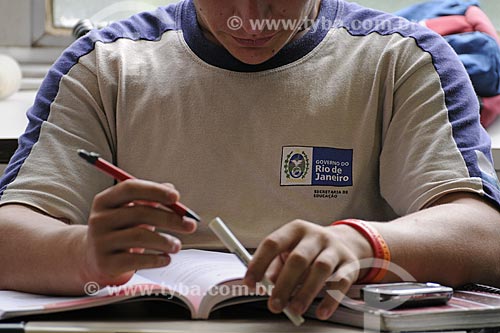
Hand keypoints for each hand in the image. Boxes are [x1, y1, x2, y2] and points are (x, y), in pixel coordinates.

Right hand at [83, 179, 196, 286]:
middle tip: (190, 225)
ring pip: (140, 236)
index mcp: (105, 200)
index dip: (155, 190)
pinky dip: (157, 259)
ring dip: (165, 241)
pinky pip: (136, 260)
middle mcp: (99, 219)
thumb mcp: (131, 210)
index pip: (130, 188)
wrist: (94, 258)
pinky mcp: (105, 263)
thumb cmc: (121, 229)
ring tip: (177, 246)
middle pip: (139, 213)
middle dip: (170, 219)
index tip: (177, 197)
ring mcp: (100, 242)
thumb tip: (171, 189)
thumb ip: (151, 198)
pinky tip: (166, 258)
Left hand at [244, 220, 371, 319]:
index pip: (273, 243)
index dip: (259, 263)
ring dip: (305, 292)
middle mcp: (315, 236)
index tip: (250, 283)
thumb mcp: (290, 250)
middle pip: (298, 258)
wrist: (346, 241)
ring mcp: (334, 249)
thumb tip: (264, 285)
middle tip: (274, 304)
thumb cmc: (311, 249)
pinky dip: (330, 299)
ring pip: (320, 269)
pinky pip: (340, 282)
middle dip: (284, 284)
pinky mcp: (350, 264)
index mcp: (295, 230)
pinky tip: (321, 311)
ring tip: (294, 309)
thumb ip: (276, 267)